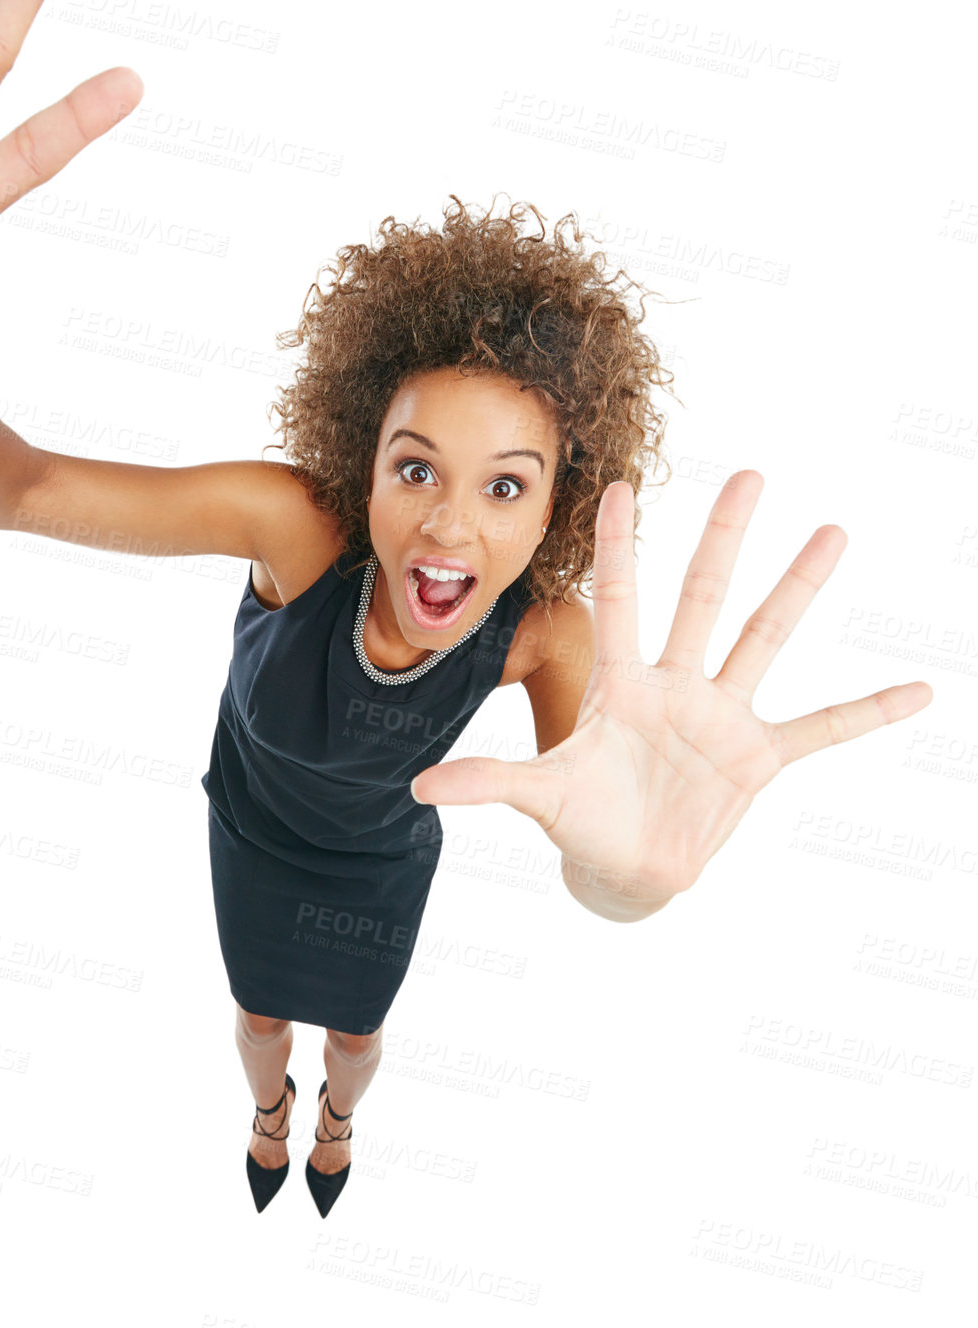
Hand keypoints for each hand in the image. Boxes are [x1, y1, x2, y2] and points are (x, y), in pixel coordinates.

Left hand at [410, 471, 933, 902]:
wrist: (623, 868)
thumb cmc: (578, 819)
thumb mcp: (538, 795)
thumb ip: (487, 781)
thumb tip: (419, 786)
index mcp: (619, 682)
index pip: (618, 597)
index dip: (619, 544)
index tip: (621, 482)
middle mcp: (674, 683)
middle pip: (701, 594)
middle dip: (724, 536)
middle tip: (752, 472)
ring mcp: (720, 716)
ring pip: (763, 638)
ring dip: (798, 589)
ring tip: (833, 532)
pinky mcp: (757, 759)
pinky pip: (822, 728)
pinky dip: (868, 712)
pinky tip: (921, 690)